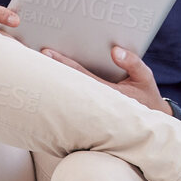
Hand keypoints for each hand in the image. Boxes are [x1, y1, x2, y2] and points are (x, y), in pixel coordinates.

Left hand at [41, 45, 170, 115]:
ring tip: (35, 68)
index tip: (47, 52)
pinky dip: (60, 93)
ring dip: (53, 81)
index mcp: (108, 93)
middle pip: (68, 84)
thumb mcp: (145, 79)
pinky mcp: (91, 116)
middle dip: (51, 70)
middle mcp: (96, 102)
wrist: (148, 129)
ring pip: (68, 93)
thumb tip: (115, 51)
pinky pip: (73, 102)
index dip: (64, 63)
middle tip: (31, 58)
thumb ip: (133, 63)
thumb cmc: (146, 100)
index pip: (80, 75)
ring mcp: (92, 110)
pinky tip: (48, 84)